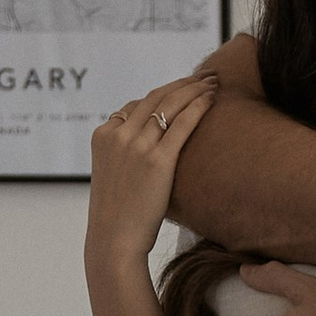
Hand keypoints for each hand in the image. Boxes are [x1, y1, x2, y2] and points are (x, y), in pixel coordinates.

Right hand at [87, 74, 217, 265]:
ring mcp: (136, 146)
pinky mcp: (157, 160)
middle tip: (203, 75)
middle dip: (182, 84)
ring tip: (213, 81)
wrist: (114, 240)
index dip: (163, 94)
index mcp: (102, 136)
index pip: (136, 105)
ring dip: (194, 88)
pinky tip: (212, 98)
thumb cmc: (118, 215)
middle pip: (155, 98)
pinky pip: (182, 124)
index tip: (182, 88)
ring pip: (170, 105)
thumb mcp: (114, 176)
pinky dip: (199, 106)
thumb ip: (125, 154)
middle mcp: (117, 135)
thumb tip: (150, 148)